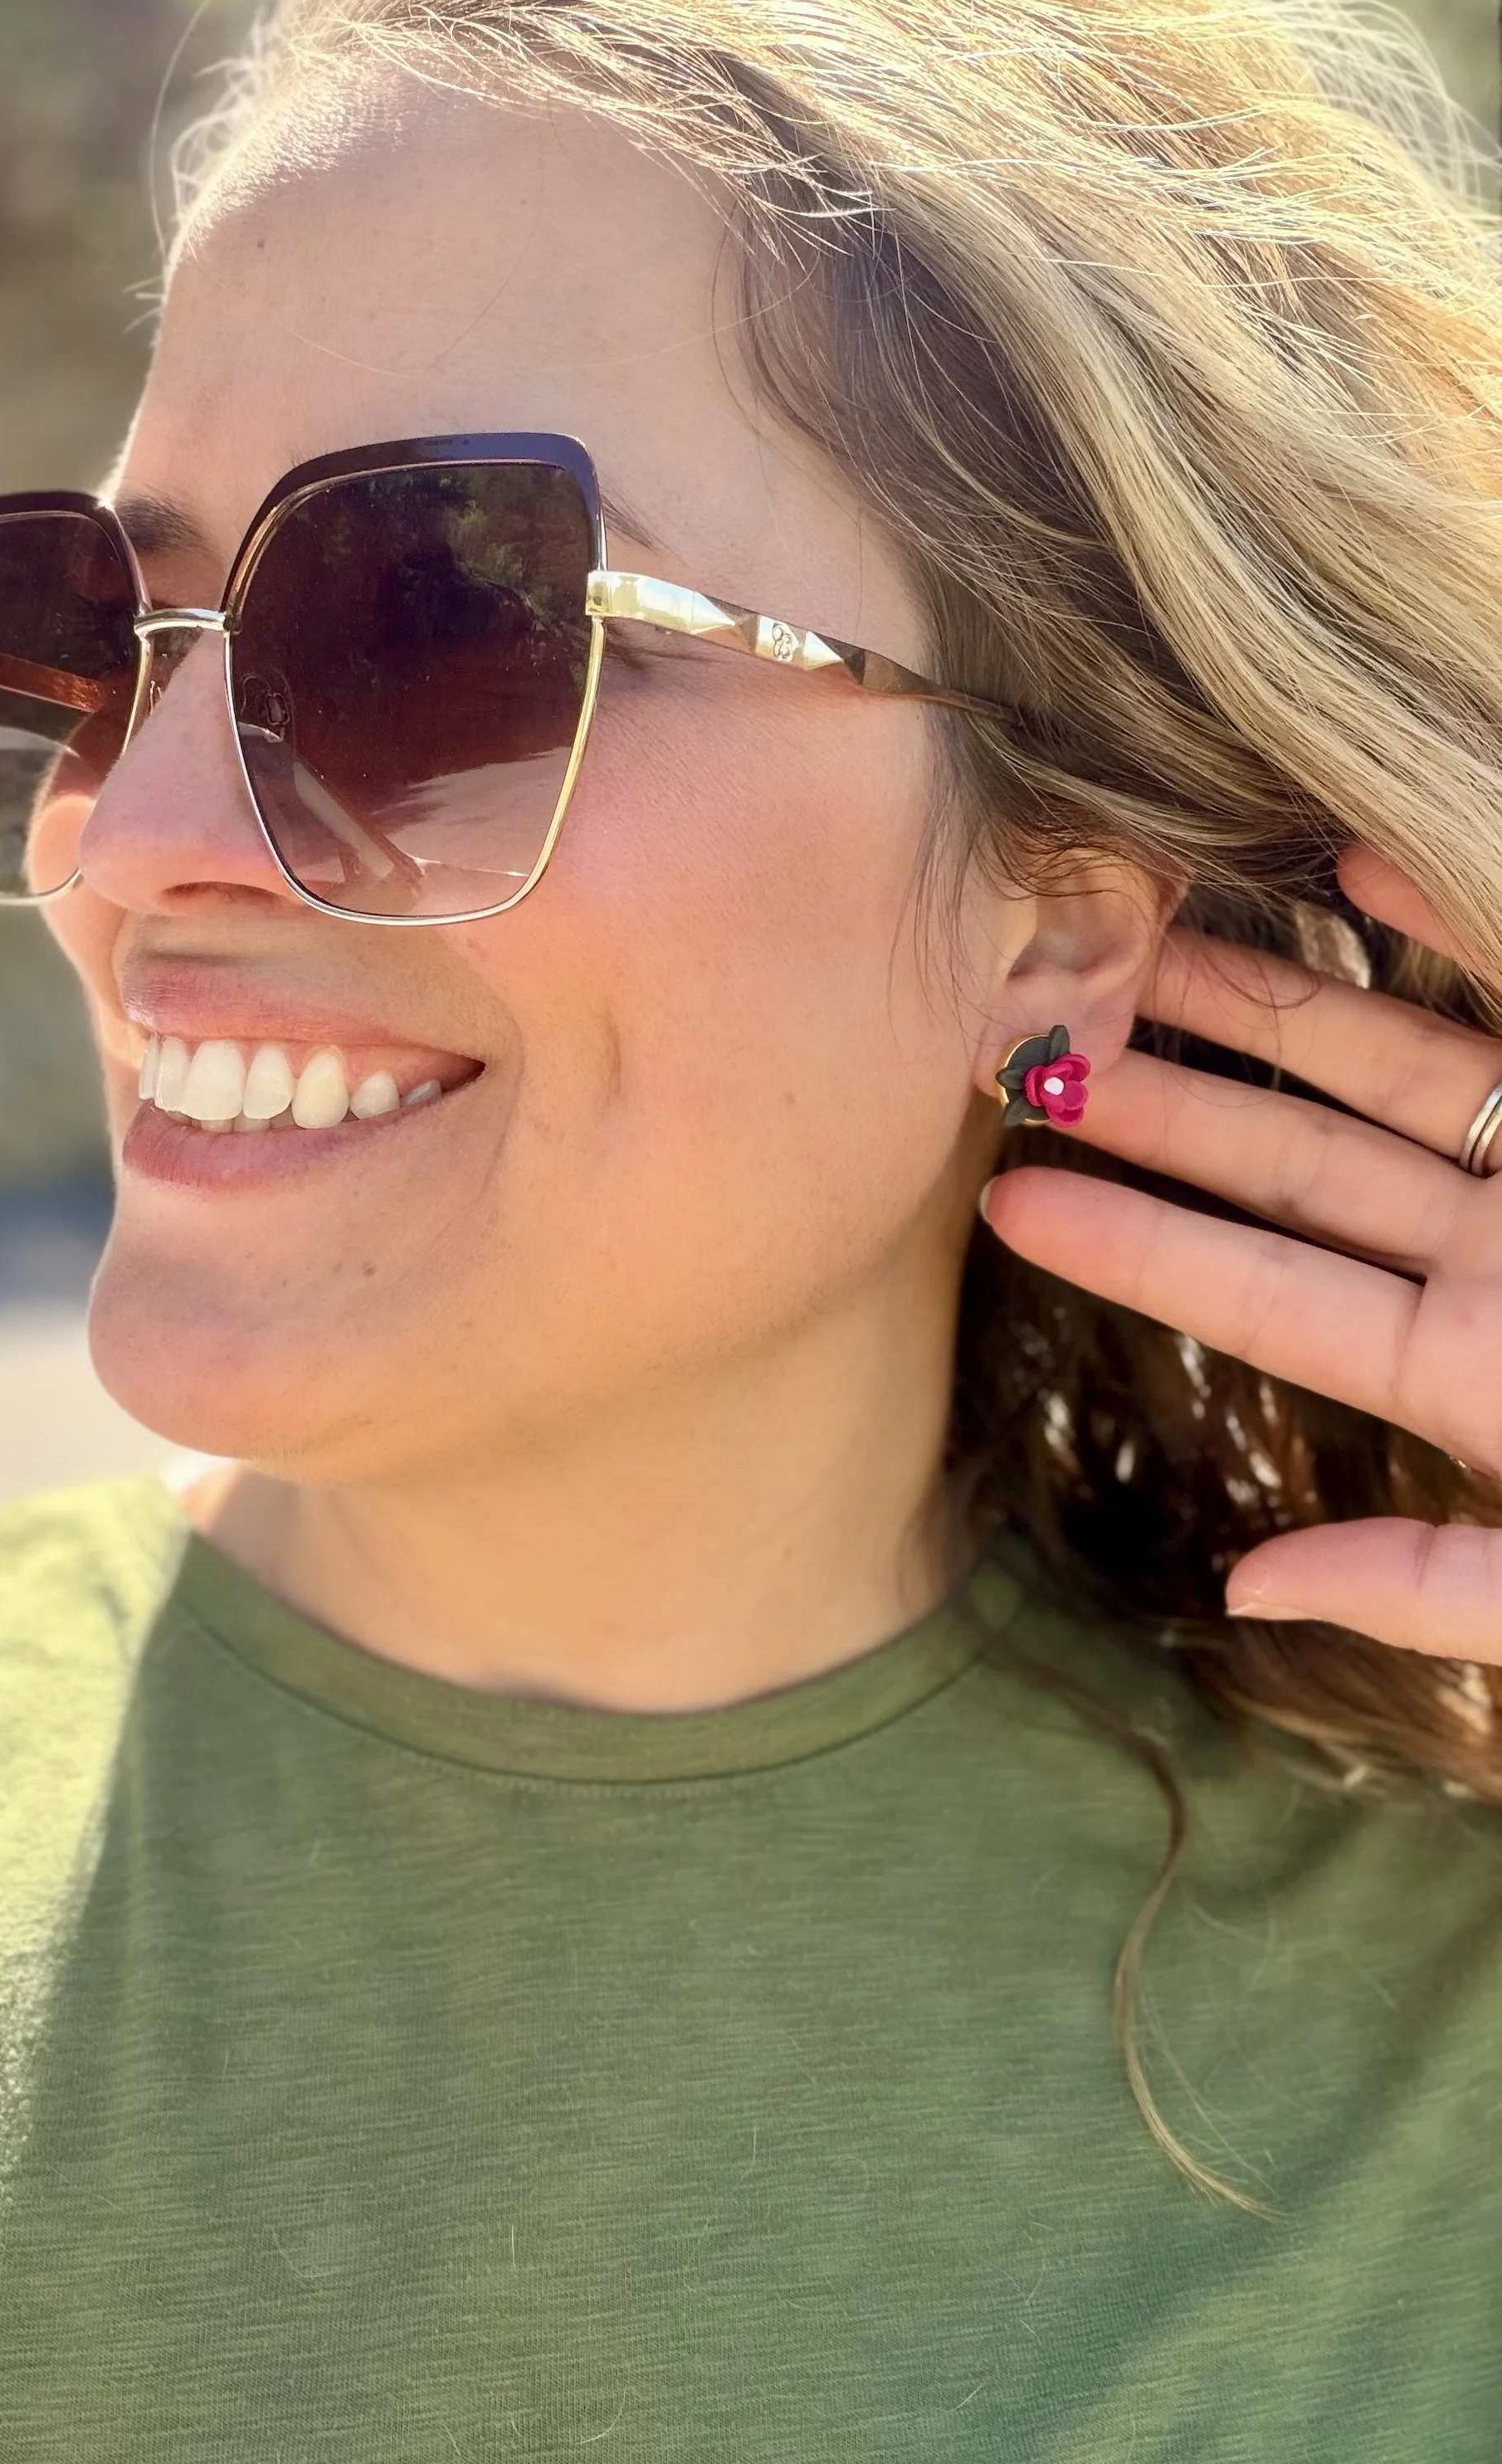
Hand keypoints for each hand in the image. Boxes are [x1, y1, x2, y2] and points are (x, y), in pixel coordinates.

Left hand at [981, 846, 1501, 1658]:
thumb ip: (1435, 1586)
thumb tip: (1246, 1593)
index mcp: (1480, 1372)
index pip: (1271, 1294)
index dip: (1139, 1244)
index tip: (1009, 1199)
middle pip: (1304, 1165)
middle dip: (1170, 1104)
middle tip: (1025, 1044)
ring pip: (1394, 1069)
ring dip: (1268, 1004)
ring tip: (1134, 945)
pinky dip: (1446, 929)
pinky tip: (1340, 870)